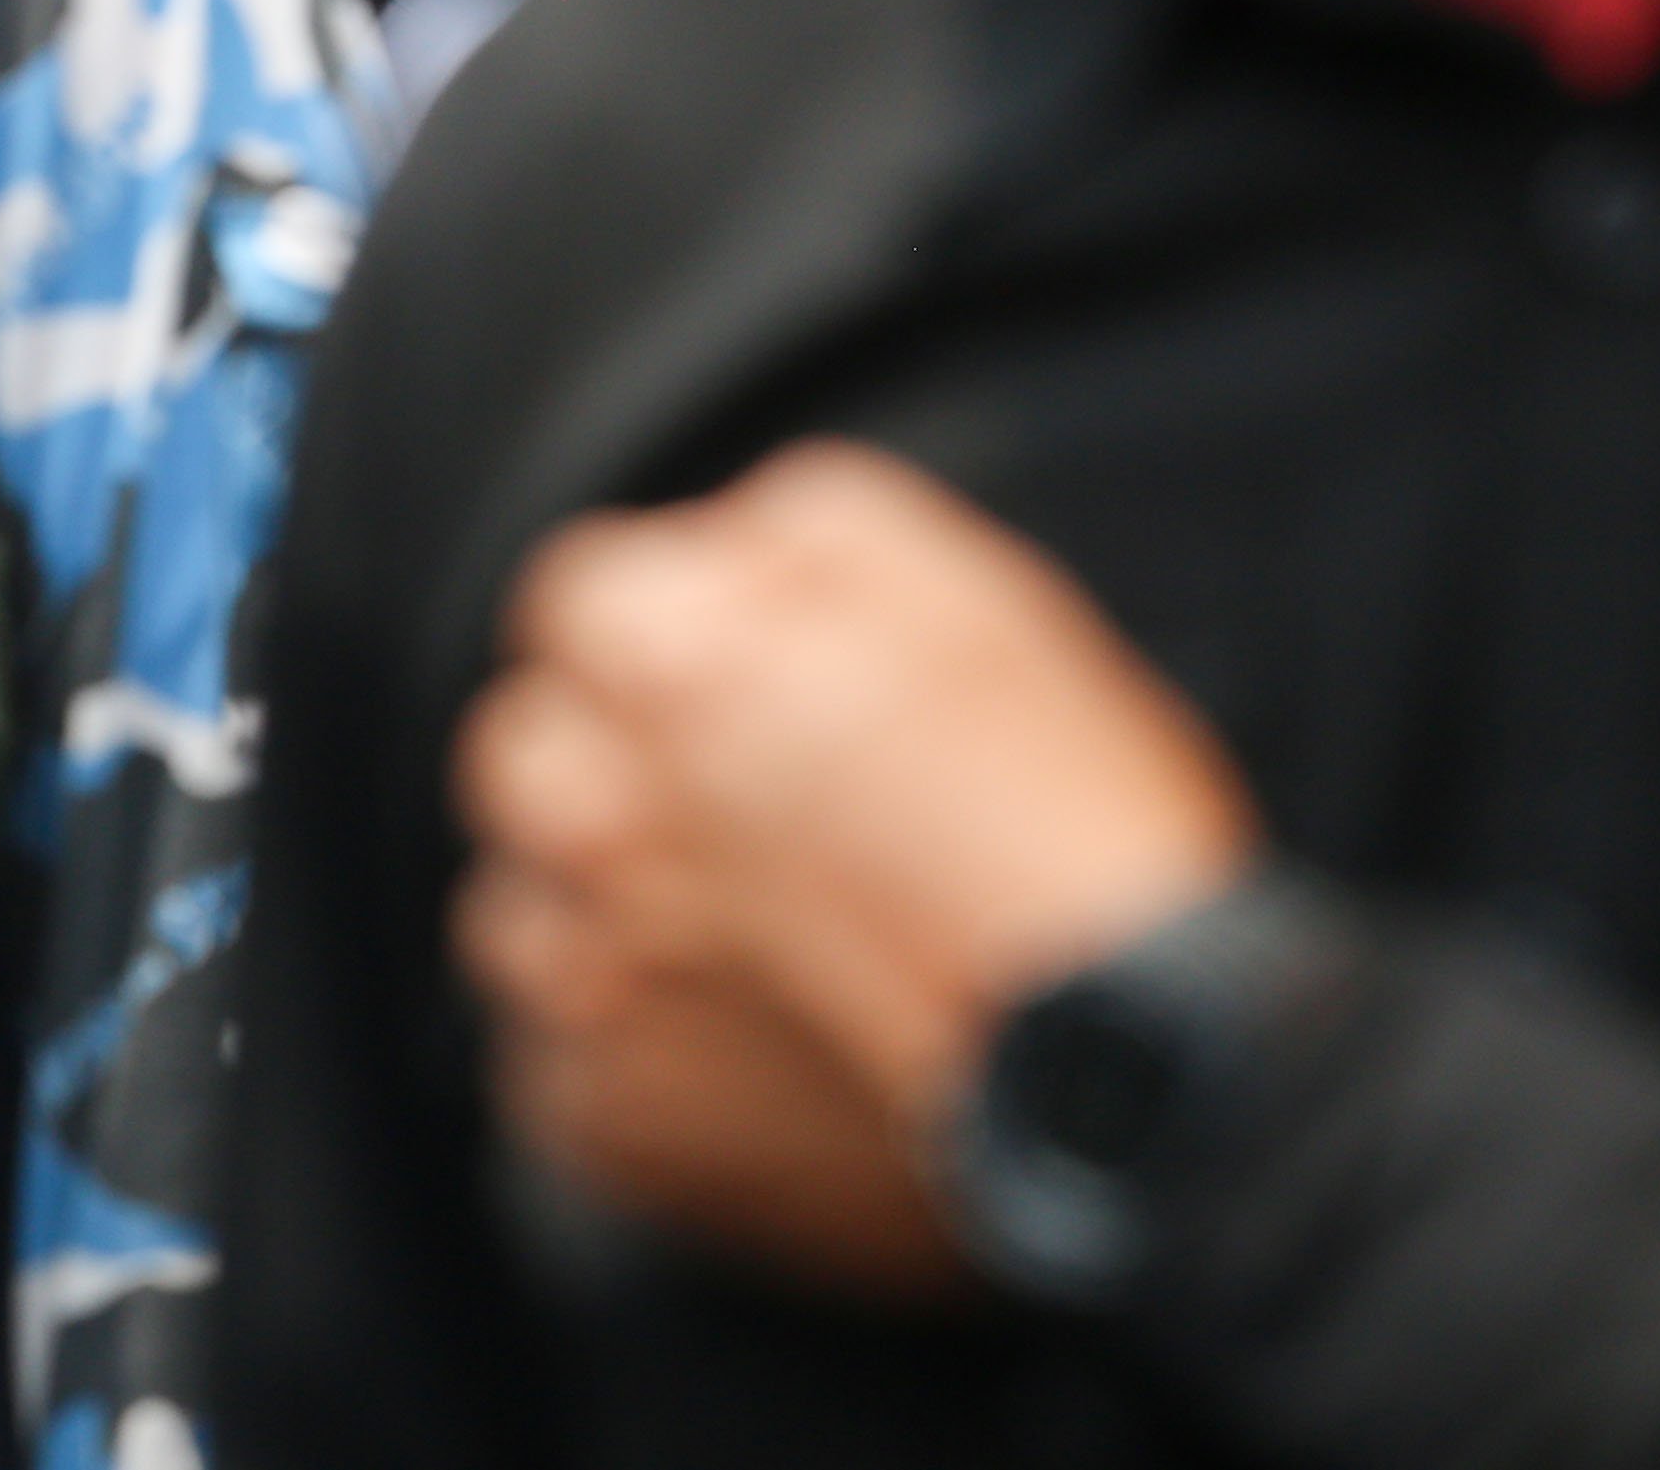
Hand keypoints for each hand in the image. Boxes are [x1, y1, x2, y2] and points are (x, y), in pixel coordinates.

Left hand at [452, 444, 1258, 1272]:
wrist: (1139, 1076)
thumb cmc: (1072, 836)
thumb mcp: (969, 594)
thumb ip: (799, 538)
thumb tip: (723, 549)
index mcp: (667, 665)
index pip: (572, 603)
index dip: (659, 640)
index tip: (720, 693)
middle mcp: (594, 816)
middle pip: (525, 758)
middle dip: (608, 773)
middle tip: (739, 824)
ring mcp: (589, 982)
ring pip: (520, 920)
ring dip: (602, 921)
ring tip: (747, 951)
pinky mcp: (605, 1121)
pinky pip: (558, 1071)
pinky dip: (633, 1064)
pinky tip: (748, 1052)